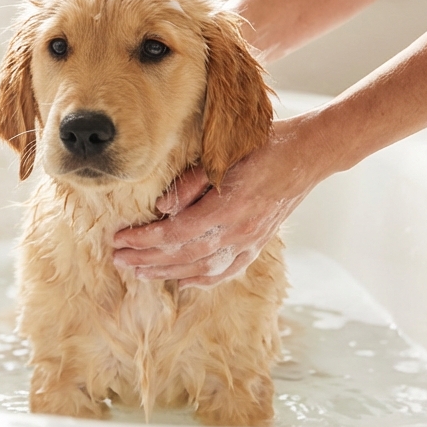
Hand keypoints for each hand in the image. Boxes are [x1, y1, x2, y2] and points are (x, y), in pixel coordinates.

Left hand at [112, 116, 329, 287]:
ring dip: (167, 273)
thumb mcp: (223, 153)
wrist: (307, 154)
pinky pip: (227, 271)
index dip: (144, 240)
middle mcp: (239, 231)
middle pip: (183, 256)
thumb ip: (190, 183)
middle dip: (147, 260)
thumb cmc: (263, 144)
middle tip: (118, 260)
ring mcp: (251, 242)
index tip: (118, 239)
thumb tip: (161, 209)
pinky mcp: (258, 244)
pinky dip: (202, 280)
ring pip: (202, 268)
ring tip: (139, 273)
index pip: (175, 233)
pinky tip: (183, 282)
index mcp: (227, 207)